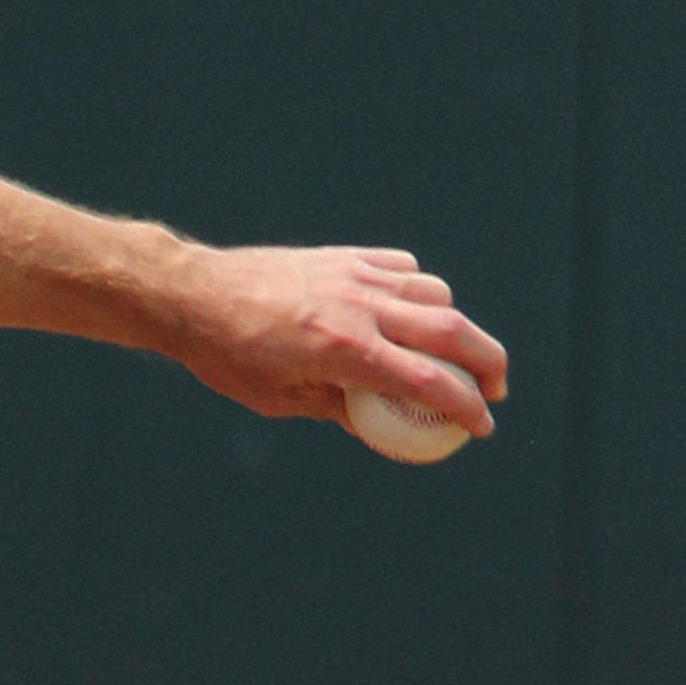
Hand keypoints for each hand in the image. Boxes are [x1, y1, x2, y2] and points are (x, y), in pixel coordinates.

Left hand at [168, 244, 507, 438]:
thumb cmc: (226, 354)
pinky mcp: (343, 257)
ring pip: (435, 294)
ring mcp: (354, 276)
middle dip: (489, 364)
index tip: (481, 426)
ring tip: (448, 352)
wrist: (191, 292)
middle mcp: (360, 308)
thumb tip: (377, 427)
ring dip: (454, 325)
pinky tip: (406, 311)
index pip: (430, 383)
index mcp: (346, 351)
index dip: (466, 409)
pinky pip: (401, 268)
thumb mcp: (278, 398)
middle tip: (494, 389)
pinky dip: (417, 289)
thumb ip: (335, 410)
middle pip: (454, 332)